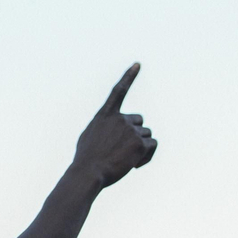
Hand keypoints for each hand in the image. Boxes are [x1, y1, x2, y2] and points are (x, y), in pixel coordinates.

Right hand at [72, 63, 156, 187]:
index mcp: (105, 116)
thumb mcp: (89, 137)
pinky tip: (134, 165)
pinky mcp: (139, 143)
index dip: (128, 76)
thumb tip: (113, 127)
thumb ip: (103, 127)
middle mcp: (119, 119)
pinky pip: (152, 145)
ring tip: (127, 161)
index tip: (138, 64)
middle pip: (139, 122)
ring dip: (141, 147)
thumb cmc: (86, 160)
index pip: (118, 91)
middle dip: (135, 135)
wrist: (88, 173)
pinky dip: (147, 156)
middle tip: (124, 151)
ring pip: (146, 135)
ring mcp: (130, 130)